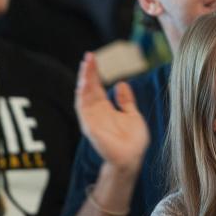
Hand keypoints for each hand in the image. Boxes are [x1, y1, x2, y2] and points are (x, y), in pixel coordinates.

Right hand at [75, 52, 149, 171]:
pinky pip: (82, 109)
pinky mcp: (89, 127)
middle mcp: (96, 112)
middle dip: (88, 72)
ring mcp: (91, 119)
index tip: (93, 58)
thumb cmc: (133, 141)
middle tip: (88, 56)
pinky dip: (82, 96)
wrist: (132, 159)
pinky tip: (84, 84)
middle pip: (89, 88)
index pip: (97, 87)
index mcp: (105, 108)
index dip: (94, 73)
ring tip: (86, 66)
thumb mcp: (132, 114)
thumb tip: (122, 83)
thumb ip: (126, 100)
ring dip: (83, 80)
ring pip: (83, 96)